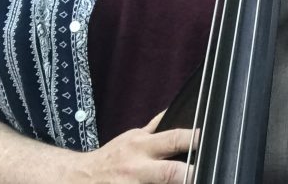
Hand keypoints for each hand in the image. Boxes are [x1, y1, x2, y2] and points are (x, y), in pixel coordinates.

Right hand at [72, 112, 195, 182]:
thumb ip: (155, 128)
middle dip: (189, 173)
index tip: (208, 140)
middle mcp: (139, 167)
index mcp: (143, 146)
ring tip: (195, 181)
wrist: (78, 178)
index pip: (174, 139)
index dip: (193, 140)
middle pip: (170, 172)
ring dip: (180, 182)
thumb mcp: (132, 138)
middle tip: (206, 173)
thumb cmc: (112, 158)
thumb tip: (174, 111)